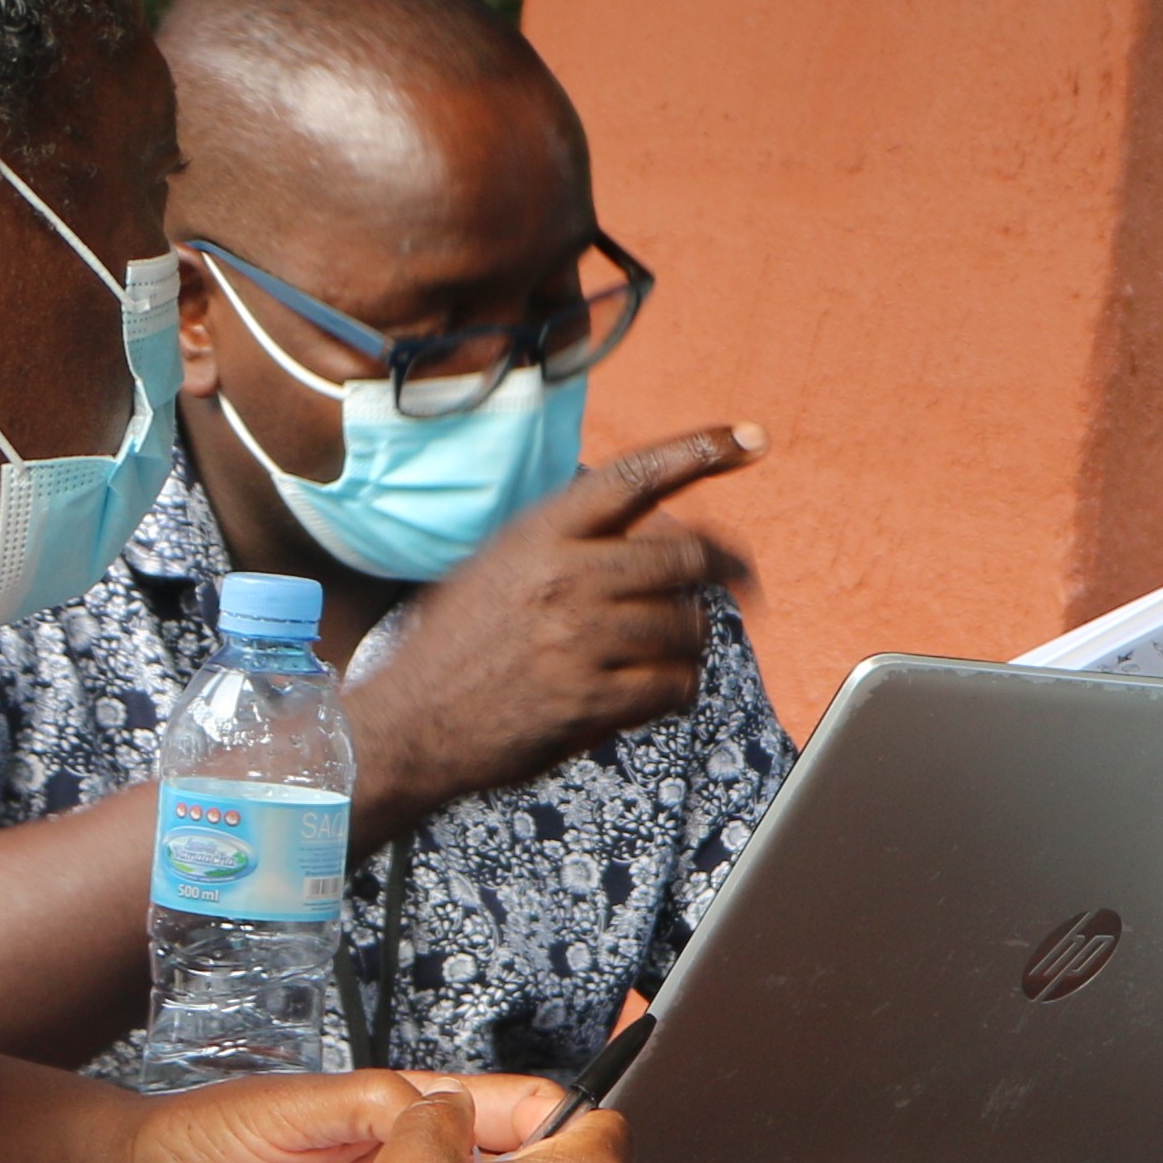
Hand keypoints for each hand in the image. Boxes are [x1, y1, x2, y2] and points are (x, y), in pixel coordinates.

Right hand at [345, 427, 761, 826]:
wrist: (411, 723)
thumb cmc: (460, 643)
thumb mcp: (500, 564)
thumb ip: (571, 542)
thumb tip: (659, 534)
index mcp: (540, 534)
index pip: (635, 478)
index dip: (699, 451)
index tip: (752, 439)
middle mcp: (563, 578)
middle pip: (683, 558)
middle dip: (723, 569)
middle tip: (743, 579)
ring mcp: (577, 639)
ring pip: (685, 627)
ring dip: (688, 642)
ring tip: (661, 653)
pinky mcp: (589, 699)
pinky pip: (673, 685)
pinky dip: (674, 689)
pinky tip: (648, 692)